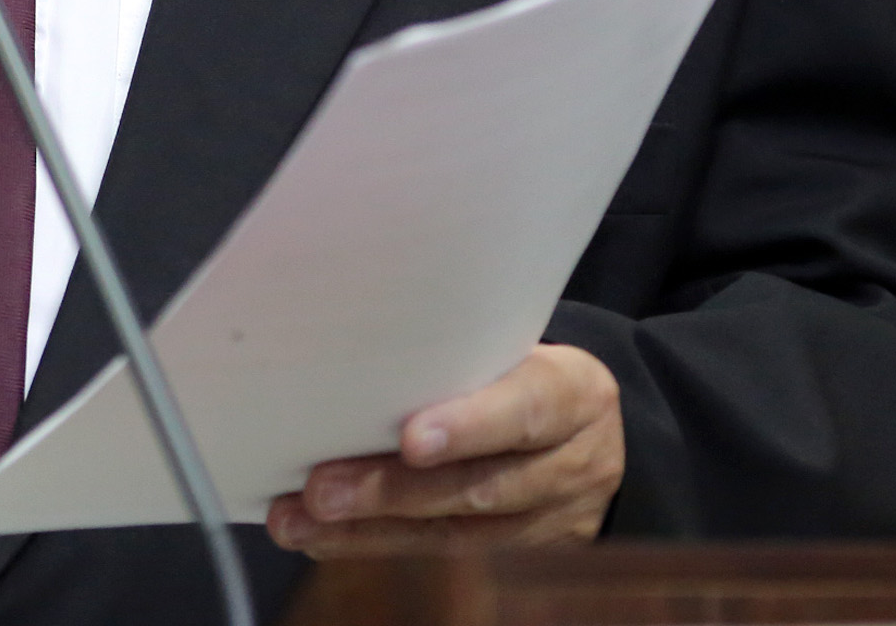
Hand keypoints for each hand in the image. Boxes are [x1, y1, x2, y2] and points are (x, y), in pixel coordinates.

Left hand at [266, 344, 623, 555]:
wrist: (592, 427)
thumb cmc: (525, 368)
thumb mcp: (518, 345)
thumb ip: (459, 353)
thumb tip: (348, 354)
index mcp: (574, 392)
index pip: (526, 409)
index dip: (469, 428)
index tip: (410, 440)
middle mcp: (571, 461)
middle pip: (481, 486)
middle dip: (392, 491)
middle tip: (321, 490)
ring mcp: (551, 516)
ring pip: (457, 532)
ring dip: (369, 528)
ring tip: (302, 519)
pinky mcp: (521, 549)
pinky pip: (444, 550)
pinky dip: (375, 541)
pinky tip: (321, 536)